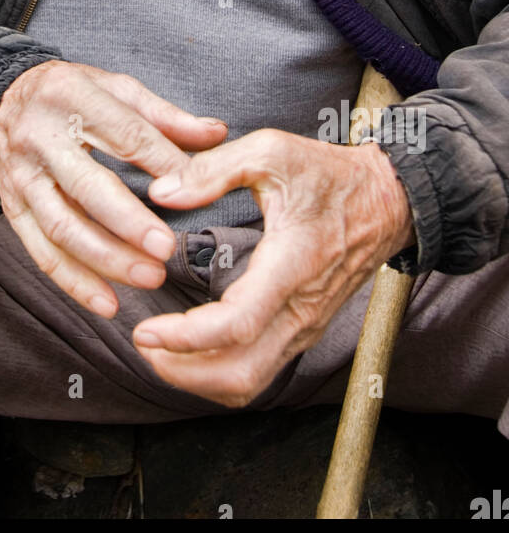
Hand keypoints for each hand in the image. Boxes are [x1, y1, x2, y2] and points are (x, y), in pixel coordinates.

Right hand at [0, 60, 227, 316]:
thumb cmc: (69, 94)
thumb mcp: (114, 87)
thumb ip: (165, 115)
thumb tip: (216, 134)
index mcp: (72, 96)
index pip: (124, 134)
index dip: (163, 163)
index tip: (197, 189)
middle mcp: (41, 137)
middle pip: (87, 186)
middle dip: (129, 223)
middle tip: (166, 249)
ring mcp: (22, 176)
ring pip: (62, 226)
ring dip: (107, 259)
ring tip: (149, 277)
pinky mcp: (11, 206)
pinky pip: (40, 251)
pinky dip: (74, 282)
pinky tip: (108, 302)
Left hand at [132, 129, 414, 405]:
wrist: (389, 201)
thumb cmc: (330, 174)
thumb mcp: (272, 151)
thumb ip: (214, 168)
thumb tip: (162, 191)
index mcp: (291, 265)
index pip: (237, 325)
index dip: (186, 338)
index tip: (147, 330)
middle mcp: (300, 309)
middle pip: (240, 374)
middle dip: (183, 371)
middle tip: (144, 344)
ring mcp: (305, 325)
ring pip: (251, 381)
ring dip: (199, 378)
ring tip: (159, 352)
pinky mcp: (304, 329)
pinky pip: (261, 369)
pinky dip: (220, 372)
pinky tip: (192, 349)